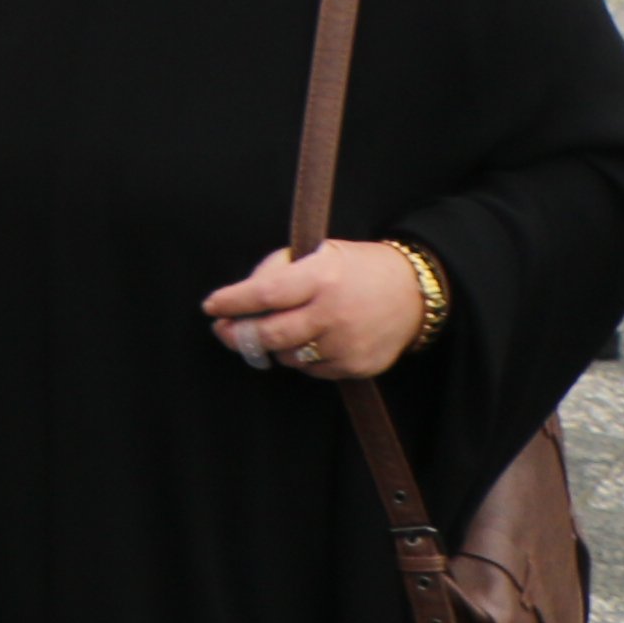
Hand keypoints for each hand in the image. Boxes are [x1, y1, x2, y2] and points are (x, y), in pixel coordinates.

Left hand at [203, 238, 425, 379]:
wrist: (413, 293)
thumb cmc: (356, 268)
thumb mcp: (319, 252)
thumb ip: (279, 272)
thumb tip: (240, 300)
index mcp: (323, 277)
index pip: (266, 293)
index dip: (233, 301)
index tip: (210, 305)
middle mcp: (334, 313)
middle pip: (271, 334)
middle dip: (239, 334)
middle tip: (223, 330)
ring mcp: (346, 344)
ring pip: (288, 356)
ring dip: (272, 346)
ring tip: (272, 330)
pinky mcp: (356, 366)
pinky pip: (312, 370)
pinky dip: (300, 358)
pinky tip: (307, 340)